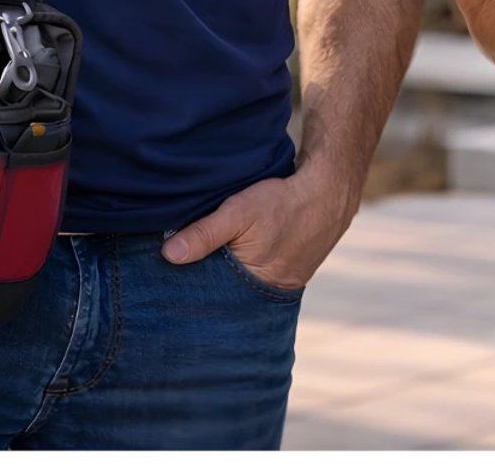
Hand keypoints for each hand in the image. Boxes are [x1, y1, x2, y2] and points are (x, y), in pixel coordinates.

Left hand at [161, 169, 355, 291]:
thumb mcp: (239, 212)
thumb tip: (168, 255)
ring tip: (200, 270)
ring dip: (221, 281)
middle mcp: (265, 296)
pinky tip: (230, 262)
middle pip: (223, 299)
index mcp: (252, 287)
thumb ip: (204, 233)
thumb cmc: (283, 202)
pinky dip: (240, 274)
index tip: (165, 288)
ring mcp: (277, 288)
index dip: (189, 292)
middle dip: (203, 291)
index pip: (210, 301)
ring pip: (237, 290)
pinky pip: (253, 282)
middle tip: (175, 282)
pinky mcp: (285, 277)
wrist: (329, 193)